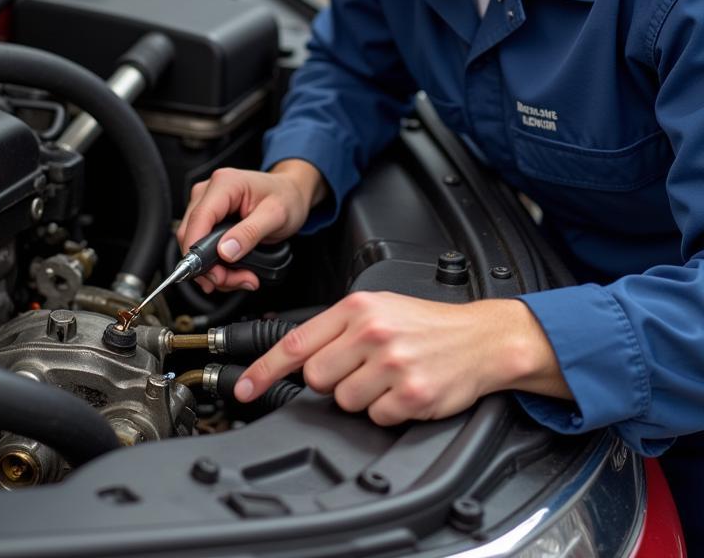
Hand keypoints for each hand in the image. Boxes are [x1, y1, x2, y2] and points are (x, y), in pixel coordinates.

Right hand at [176, 160, 325, 292]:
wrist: (290, 192)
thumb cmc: (285, 197)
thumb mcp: (276, 215)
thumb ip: (250, 233)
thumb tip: (225, 251)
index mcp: (224, 184)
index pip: (199, 219)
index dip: (199, 251)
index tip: (213, 275)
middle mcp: (208, 192)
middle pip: (192, 236)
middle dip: (211, 266)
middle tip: (238, 280)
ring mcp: (205, 204)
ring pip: (195, 246)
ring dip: (216, 269)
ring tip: (244, 277)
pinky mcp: (208, 218)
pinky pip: (202, 247)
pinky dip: (216, 265)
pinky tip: (235, 270)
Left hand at [234, 292, 571, 423]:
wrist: (481, 338)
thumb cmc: (425, 324)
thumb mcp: (377, 308)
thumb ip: (336, 328)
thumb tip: (297, 356)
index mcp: (357, 309)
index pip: (296, 343)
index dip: (264, 370)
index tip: (244, 388)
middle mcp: (372, 333)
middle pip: (316, 378)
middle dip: (331, 381)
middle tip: (358, 369)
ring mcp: (392, 365)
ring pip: (344, 402)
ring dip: (362, 398)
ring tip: (386, 378)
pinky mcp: (412, 395)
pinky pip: (377, 417)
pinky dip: (387, 411)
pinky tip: (403, 391)